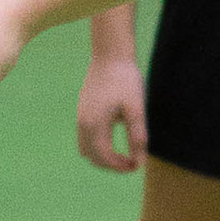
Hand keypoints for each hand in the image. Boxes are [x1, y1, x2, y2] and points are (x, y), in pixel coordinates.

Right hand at [77, 51, 147, 172]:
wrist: (110, 54)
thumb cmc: (125, 79)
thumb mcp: (136, 109)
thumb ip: (137, 136)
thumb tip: (139, 161)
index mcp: (94, 125)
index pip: (104, 157)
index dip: (120, 166)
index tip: (136, 166)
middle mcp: (83, 123)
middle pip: (91, 157)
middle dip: (110, 165)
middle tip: (131, 163)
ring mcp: (80, 116)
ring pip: (86, 148)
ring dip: (102, 156)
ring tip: (123, 154)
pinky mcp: (83, 109)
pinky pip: (86, 137)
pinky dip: (98, 145)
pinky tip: (114, 138)